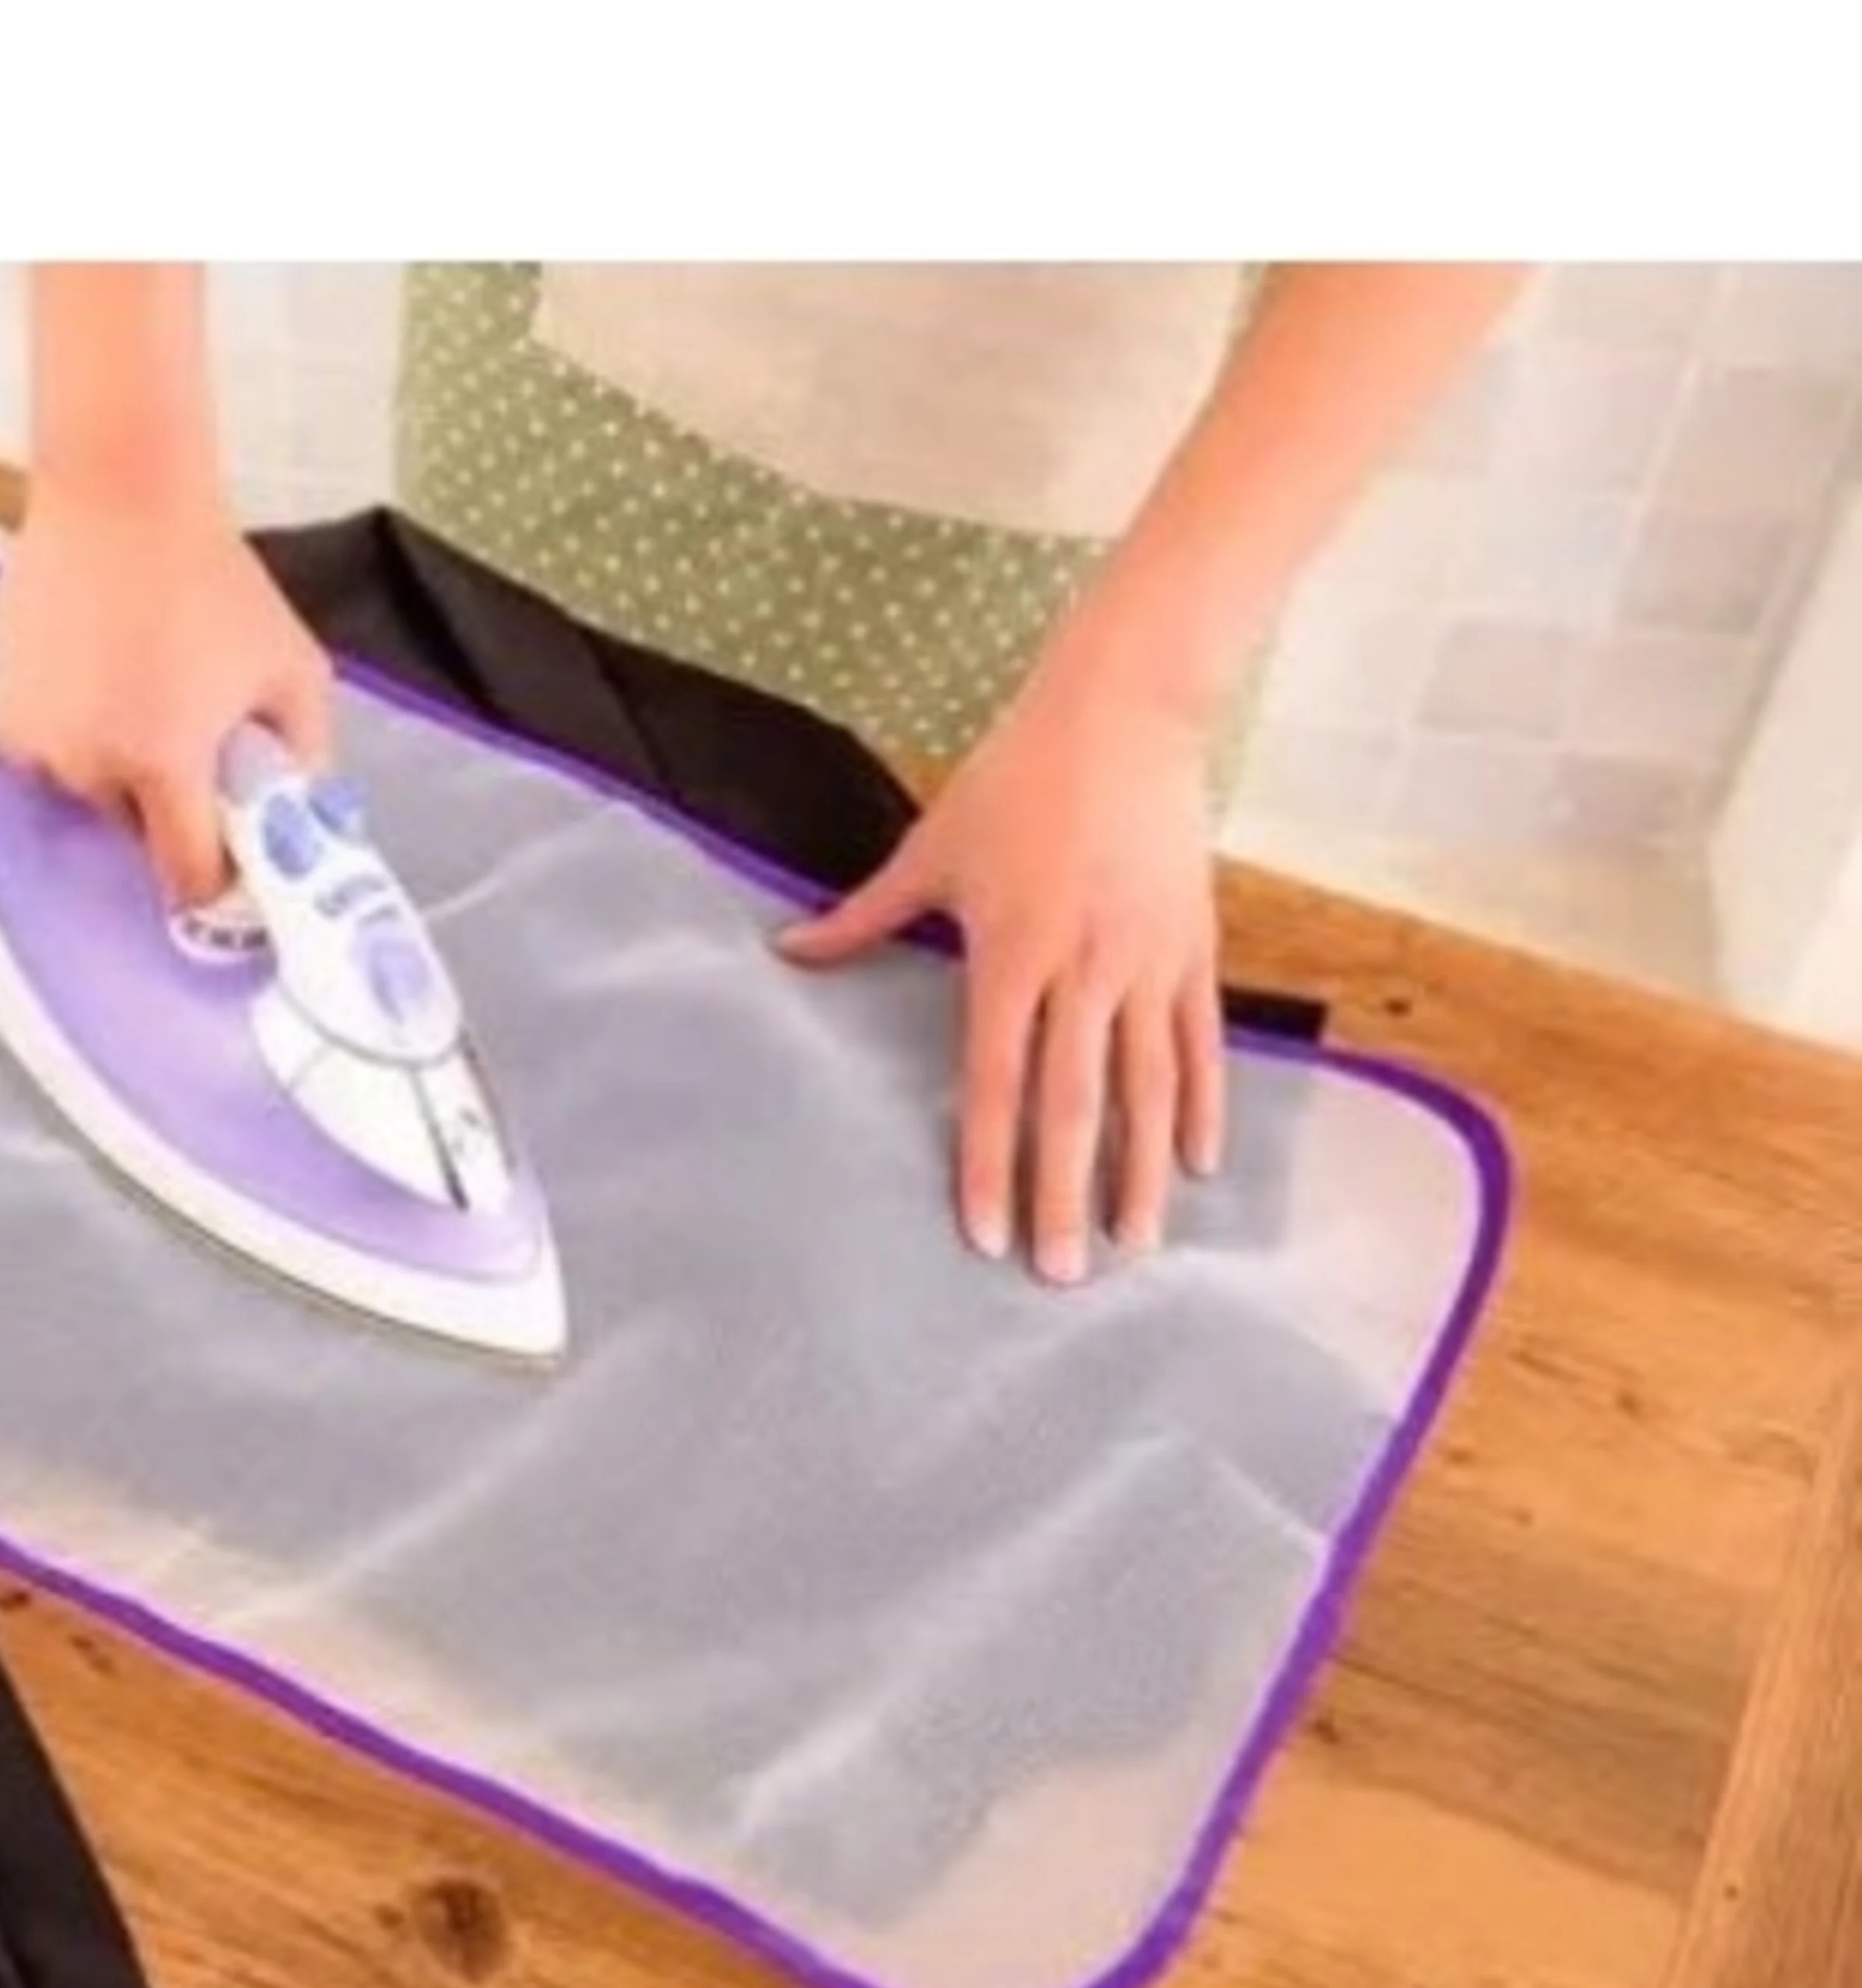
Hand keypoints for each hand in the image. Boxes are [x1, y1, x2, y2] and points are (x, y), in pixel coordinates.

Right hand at [0, 489, 333, 906]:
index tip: (229, 859)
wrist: (121, 494)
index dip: (214, 878)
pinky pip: (39, 766)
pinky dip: (68, 747)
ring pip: (83, 801)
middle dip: (163, 811)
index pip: (186, 877)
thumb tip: (302, 824)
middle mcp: (87, 764)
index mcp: (162, 761)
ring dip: (112, 778)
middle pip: (132, 836)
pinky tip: (93, 691)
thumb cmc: (214, 579)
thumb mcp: (294, 669)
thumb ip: (306, 758)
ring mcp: (32, 742)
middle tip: (187, 749)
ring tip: (137, 704)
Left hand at [777, 634, 1226, 1283]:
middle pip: (1075, 1103)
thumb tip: (785, 950)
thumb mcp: (932, 848)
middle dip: (1067, 1195)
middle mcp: (1083, 969)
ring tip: (1137, 1245)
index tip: (987, 1234)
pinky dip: (1201, 1103)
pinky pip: (1199, 1041)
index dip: (989, 1162)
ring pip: (1149, 1087)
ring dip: (1142, 1171)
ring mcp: (1146, 960)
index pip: (994, 1081)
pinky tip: (1195, 1166)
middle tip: (1064, 1276)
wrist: (1126, 711)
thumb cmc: (1017, 777)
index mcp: (1011, 953)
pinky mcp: (1193, 945)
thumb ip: (863, 917)